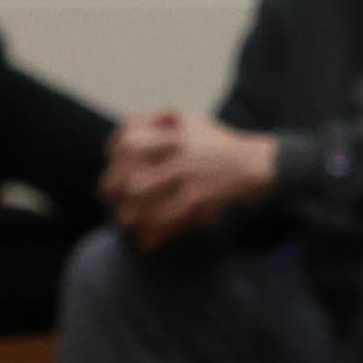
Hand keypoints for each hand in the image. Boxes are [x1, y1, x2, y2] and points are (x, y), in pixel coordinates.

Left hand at [104, 110, 278, 247]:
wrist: (254, 164)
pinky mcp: (197, 199)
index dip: (114, 148)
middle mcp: (177, 149)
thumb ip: (158, 121)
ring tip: (124, 220)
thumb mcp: (191, 120)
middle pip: (129, 165)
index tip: (111, 159)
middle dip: (112, 184)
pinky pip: (165, 219)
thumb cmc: (218, 143)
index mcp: (172, 130)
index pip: (129, 136)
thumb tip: (123, 138)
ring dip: (127, 211)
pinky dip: (152, 234)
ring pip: (141, 193)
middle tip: (109, 196)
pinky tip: (145, 242)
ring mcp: (186, 174)